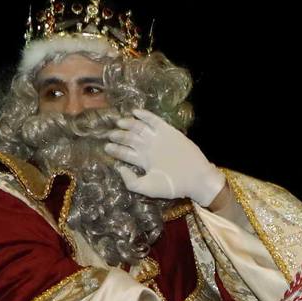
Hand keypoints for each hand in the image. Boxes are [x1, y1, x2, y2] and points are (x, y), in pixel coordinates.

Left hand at [106, 113, 223, 206]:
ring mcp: (157, 139)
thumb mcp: (148, 188)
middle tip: (110, 134)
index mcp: (142, 162)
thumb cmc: (173, 185)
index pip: (125, 153)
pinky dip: (144, 115)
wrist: (195, 178)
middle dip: (119, 135)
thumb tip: (119, 168)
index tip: (106, 147)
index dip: (115, 149)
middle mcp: (148, 148)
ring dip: (128, 124)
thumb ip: (131, 181)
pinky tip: (135, 112)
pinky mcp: (168, 131)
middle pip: (129, 138)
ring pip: (138, 128)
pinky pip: (154, 120)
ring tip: (119, 123)